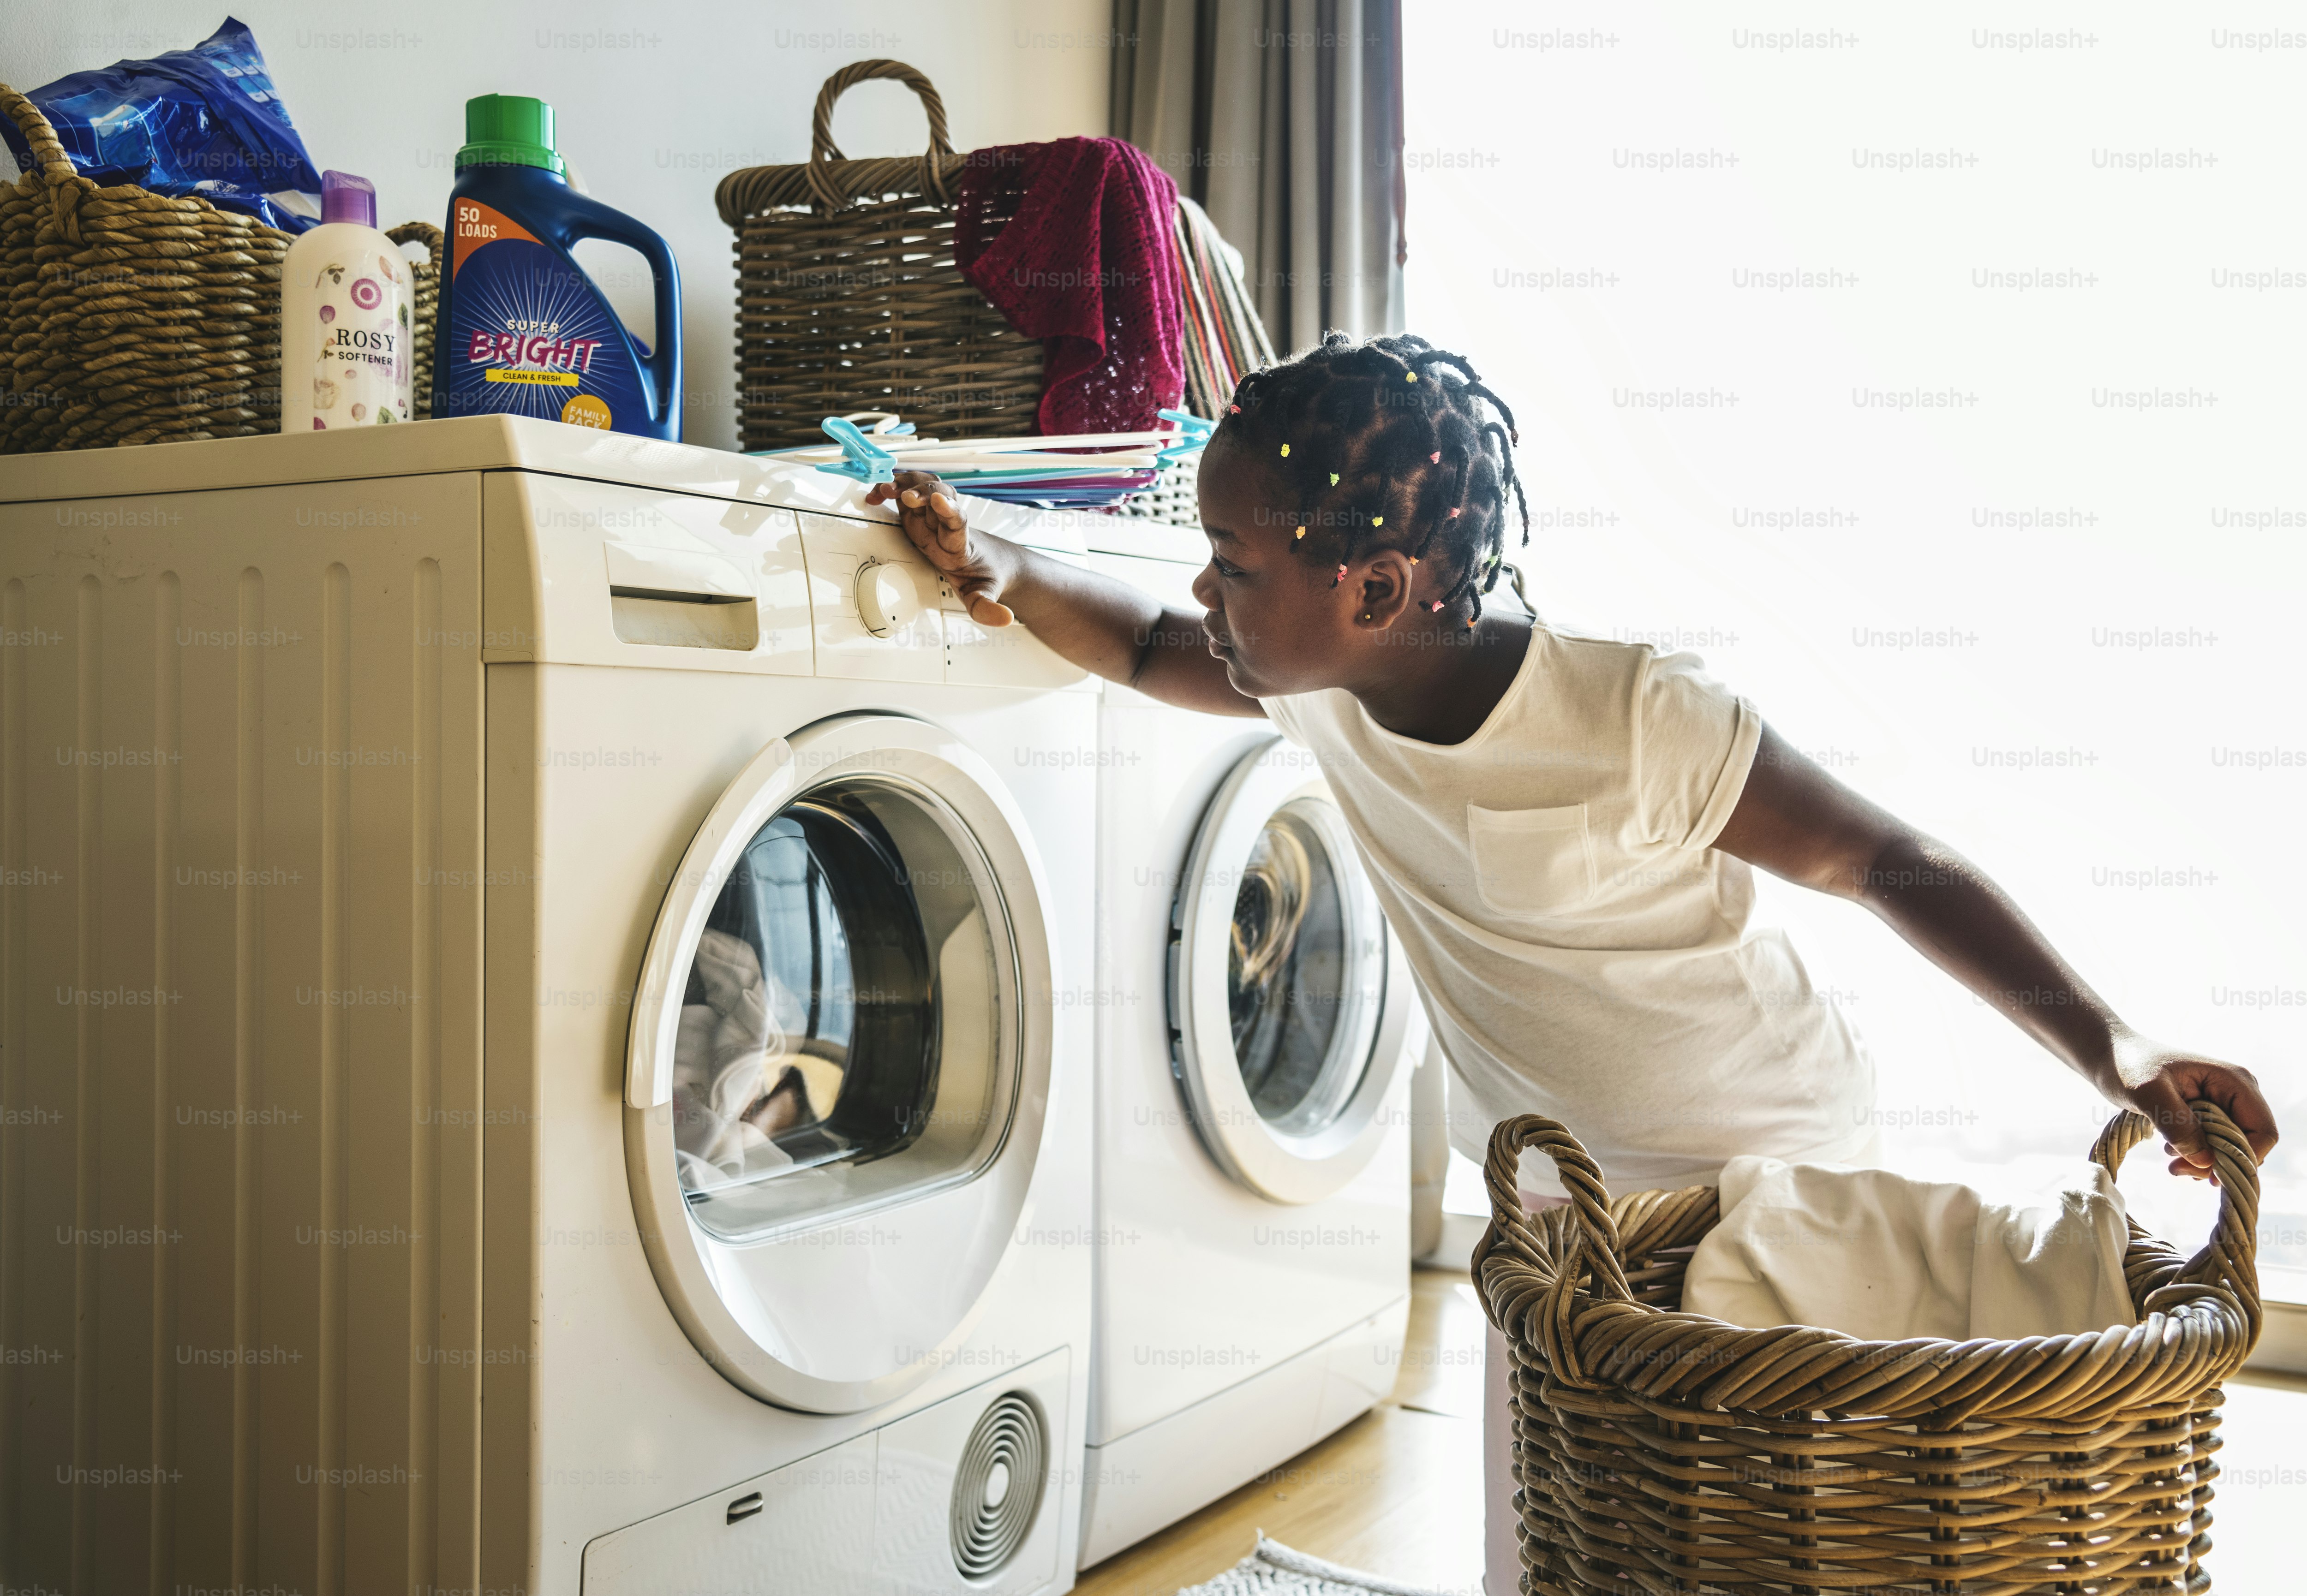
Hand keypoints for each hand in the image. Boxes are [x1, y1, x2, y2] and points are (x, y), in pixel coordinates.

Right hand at [863, 470, 1017, 627]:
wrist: (993, 560)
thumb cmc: (986, 575)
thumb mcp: (984, 595)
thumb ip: (988, 608)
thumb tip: (1004, 618)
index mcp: (961, 544)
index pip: (958, 522)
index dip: (948, 510)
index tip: (939, 500)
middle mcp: (947, 525)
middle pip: (939, 497)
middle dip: (922, 493)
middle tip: (905, 498)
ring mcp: (934, 516)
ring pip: (925, 486)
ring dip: (906, 483)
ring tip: (885, 491)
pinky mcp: (921, 515)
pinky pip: (909, 493)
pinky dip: (893, 488)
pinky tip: (877, 494)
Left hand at [2104, 1030, 2278, 1180]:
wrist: (2111, 1057)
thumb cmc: (2129, 1066)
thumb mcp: (2148, 1093)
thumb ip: (2177, 1124)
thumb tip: (2206, 1160)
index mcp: (2234, 1081)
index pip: (2262, 1131)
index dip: (2243, 1158)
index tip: (2207, 1173)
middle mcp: (2236, 1093)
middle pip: (2246, 1144)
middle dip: (2216, 1162)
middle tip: (2177, 1170)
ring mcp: (2224, 1104)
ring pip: (2229, 1148)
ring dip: (2203, 1162)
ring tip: (2170, 1159)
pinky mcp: (2209, 1114)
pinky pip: (2214, 1144)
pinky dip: (2197, 1155)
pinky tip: (2172, 1154)